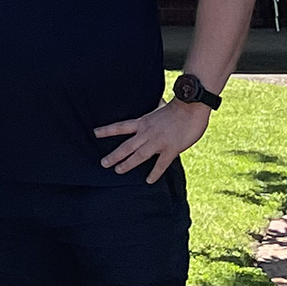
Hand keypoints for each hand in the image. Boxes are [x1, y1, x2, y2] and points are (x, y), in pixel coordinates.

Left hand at [96, 98, 210, 182]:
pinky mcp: (171, 148)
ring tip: (118, 171)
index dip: (106, 130)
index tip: (94, 134)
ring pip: (138, 156)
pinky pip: (161, 164)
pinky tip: (148, 181)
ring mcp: (158, 142)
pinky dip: (154, 173)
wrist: (191, 106)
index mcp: (143, 122)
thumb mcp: (158, 108)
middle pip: (126, 146)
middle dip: (114, 155)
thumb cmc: (177, 107)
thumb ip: (153, 113)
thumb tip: (155, 104)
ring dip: (127, 164)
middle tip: (103, 163)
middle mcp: (147, 133)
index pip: (120, 127)